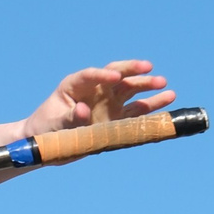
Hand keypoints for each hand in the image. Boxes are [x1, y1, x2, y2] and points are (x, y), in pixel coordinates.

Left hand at [22, 59, 175, 137]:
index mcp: (75, 86)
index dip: (103, 74)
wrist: (47, 145)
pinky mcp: (116, 119)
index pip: (92, 75)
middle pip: (117, 75)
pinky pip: (136, 112)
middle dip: (133, 71)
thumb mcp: (54, 125)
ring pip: (131, 91)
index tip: (115, 76)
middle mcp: (95, 91)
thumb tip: (83, 110)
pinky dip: (151, 108)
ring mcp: (107, 104)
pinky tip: (168, 102)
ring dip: (148, 88)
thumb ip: (68, 118)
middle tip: (149, 68)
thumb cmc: (46, 131)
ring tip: (167, 87)